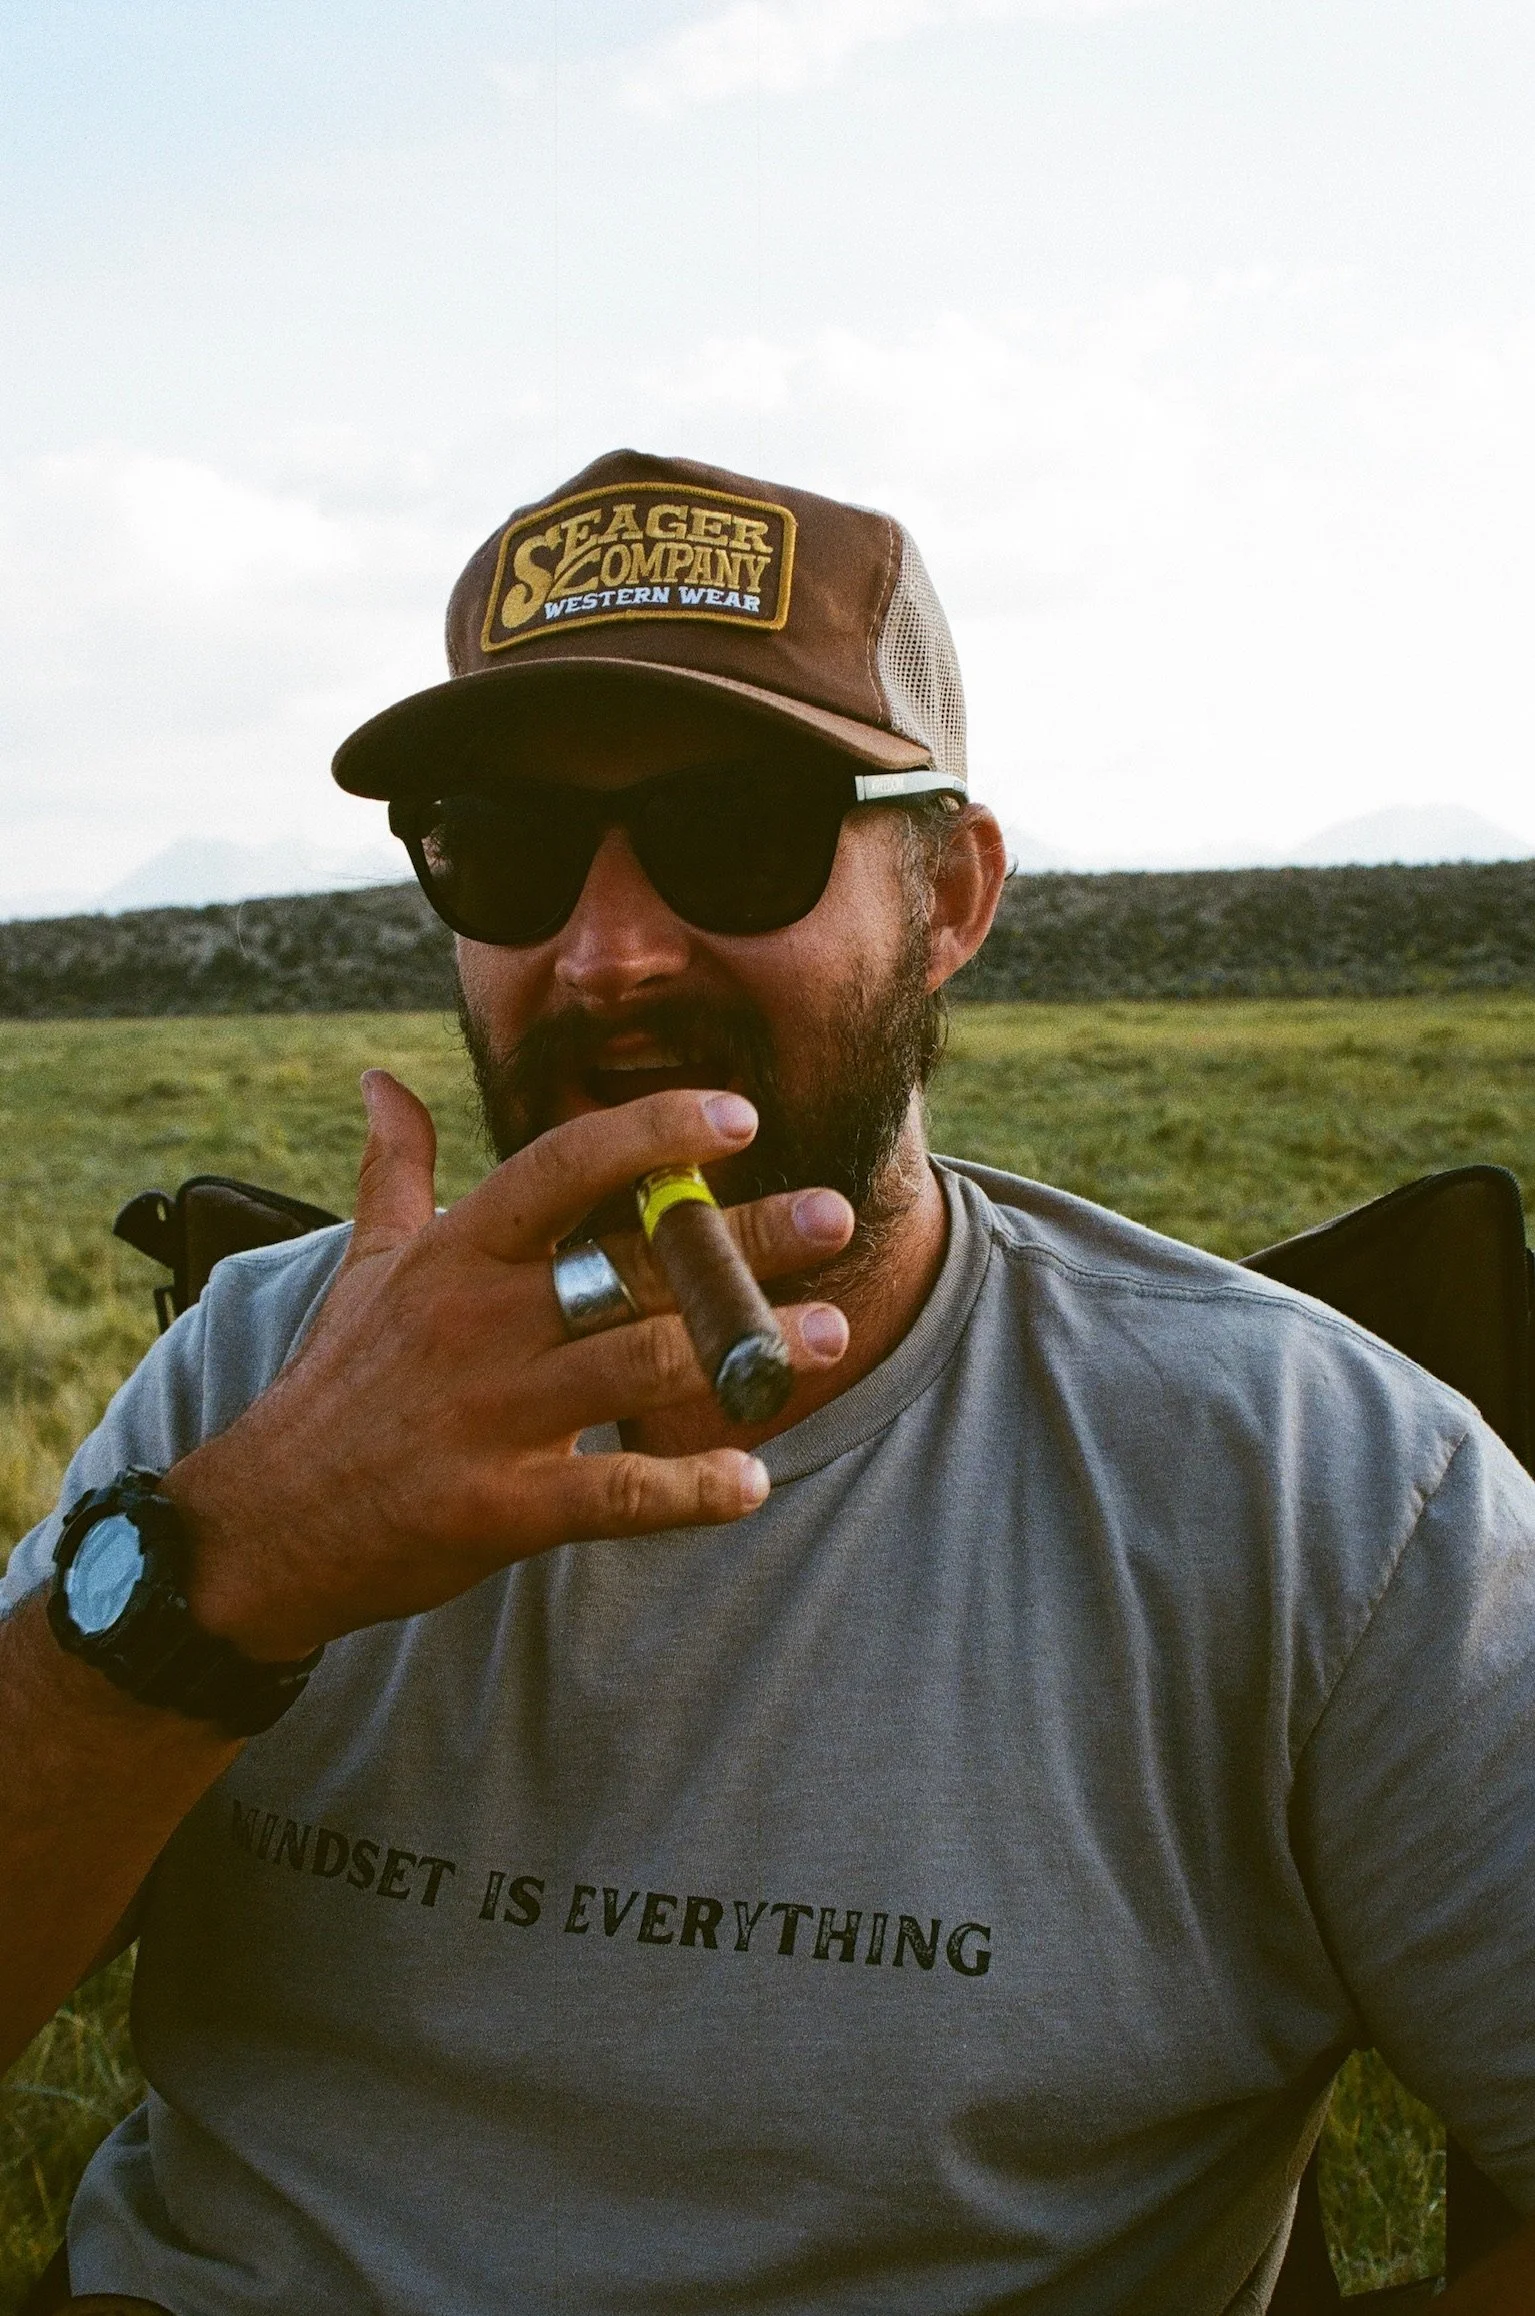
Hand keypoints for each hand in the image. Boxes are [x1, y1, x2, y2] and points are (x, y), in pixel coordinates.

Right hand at [168, 1071, 852, 1661]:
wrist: (264, 1525)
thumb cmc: (337, 1384)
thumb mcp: (365, 1266)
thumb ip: (396, 1170)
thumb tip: (383, 1080)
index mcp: (457, 1254)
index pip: (560, 1167)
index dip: (650, 1134)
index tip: (738, 1114)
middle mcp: (480, 1322)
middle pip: (630, 1264)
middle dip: (738, 1240)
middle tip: (835, 1216)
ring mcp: (492, 1416)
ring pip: (640, 1368)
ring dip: (743, 1352)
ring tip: (826, 1333)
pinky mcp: (500, 1508)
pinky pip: (612, 1495)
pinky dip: (686, 1492)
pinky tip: (751, 1481)